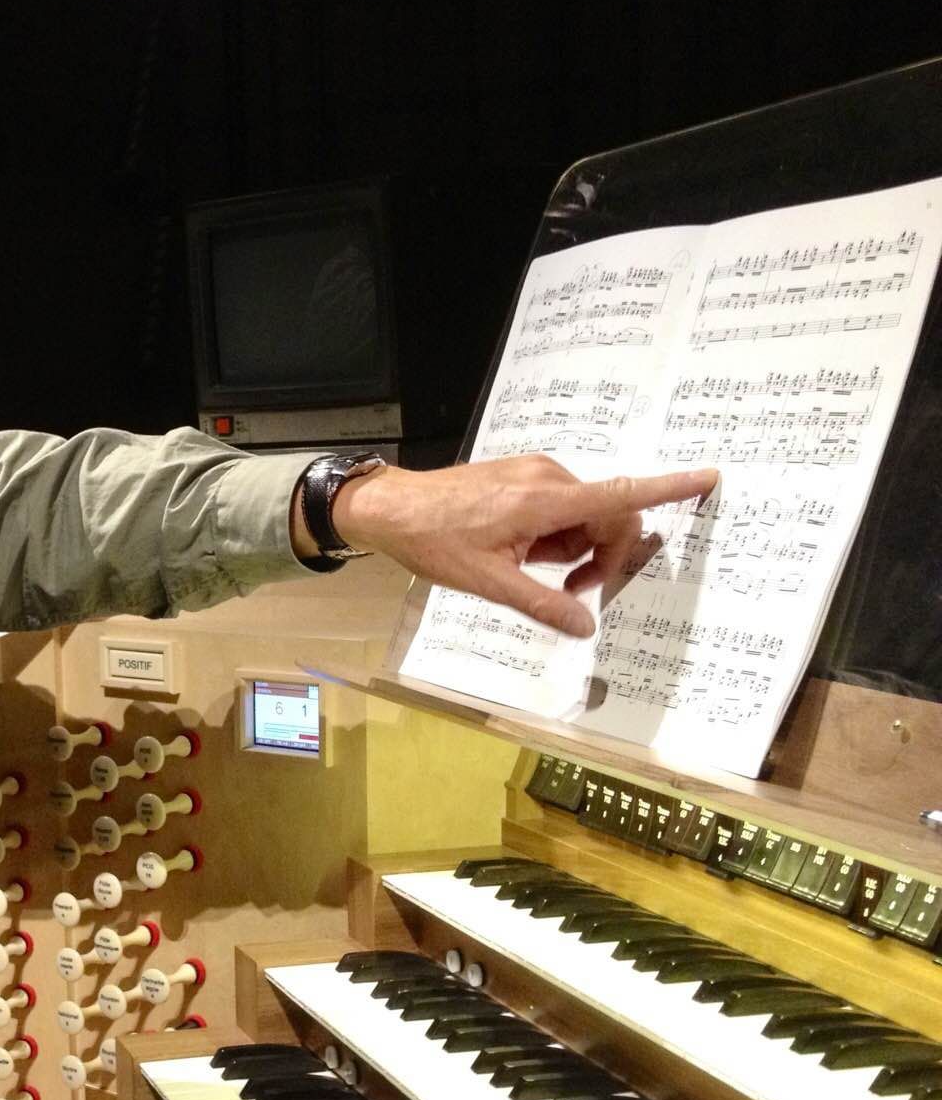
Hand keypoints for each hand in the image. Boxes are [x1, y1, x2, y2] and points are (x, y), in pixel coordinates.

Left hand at [332, 455, 718, 637]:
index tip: (708, 477)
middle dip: (600, 556)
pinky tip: (522, 552)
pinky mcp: (522, 477)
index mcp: (545, 500)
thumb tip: (585, 625)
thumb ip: (542, 605)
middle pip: (607, 516)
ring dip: (573, 548)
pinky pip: (560, 507)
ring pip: (583, 515)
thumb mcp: (489, 583)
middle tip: (571, 591)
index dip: (668, 487)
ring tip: (531, 569)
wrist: (390, 510)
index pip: (620, 494)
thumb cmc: (434, 542)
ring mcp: (534, 474)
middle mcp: (547, 478)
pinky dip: (555, 535)